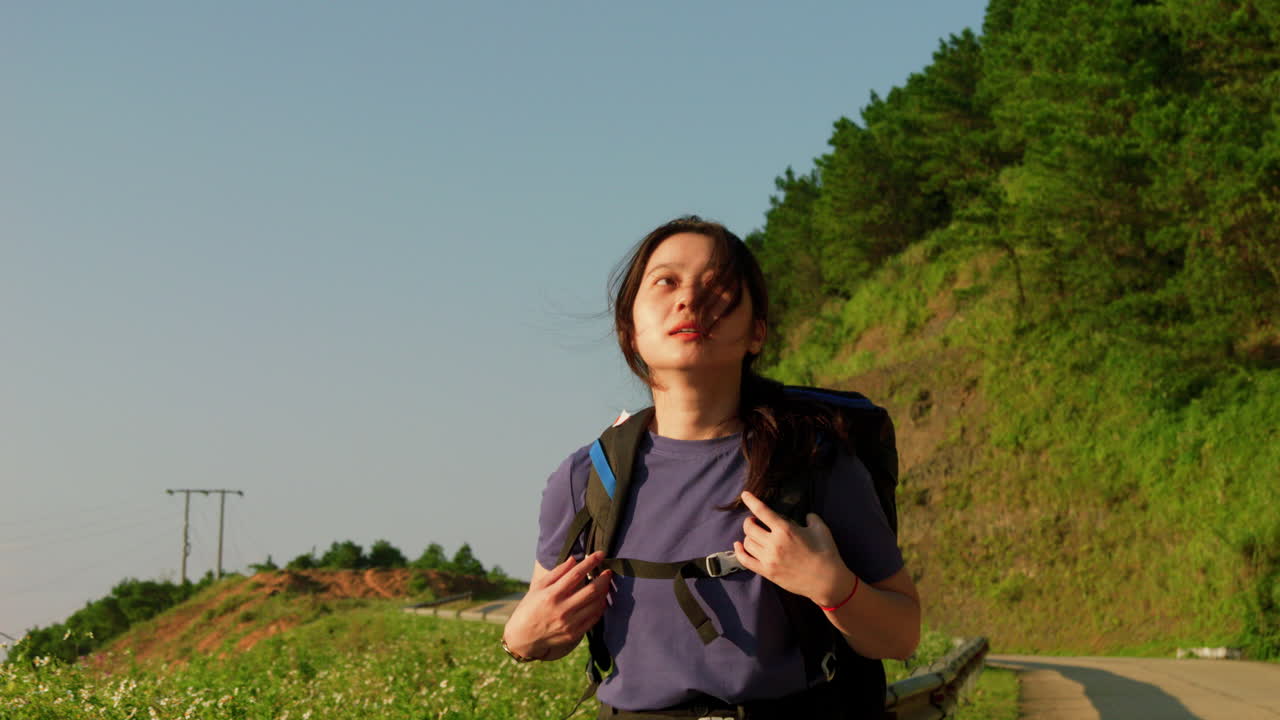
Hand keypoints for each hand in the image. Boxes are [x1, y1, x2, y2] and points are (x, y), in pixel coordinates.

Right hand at [502, 552, 611, 659]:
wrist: (523, 638)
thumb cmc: (529, 608)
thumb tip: (574, 559)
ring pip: (596, 605)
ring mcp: (569, 623)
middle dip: (603, 578)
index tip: (600, 554)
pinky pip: (594, 618)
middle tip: (608, 571)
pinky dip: (600, 607)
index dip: (591, 562)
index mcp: (551, 595)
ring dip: (604, 592)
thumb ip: (557, 573)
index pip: (576, 574)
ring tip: (606, 584)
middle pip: (591, 590)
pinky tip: (601, 600)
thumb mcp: (538, 587)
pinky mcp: (574, 634)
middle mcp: (562, 610)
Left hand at [733, 490, 854, 606]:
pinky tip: (738, 546)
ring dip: (748, 536)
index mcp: (785, 529)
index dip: (751, 501)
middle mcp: (773, 543)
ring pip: (746, 543)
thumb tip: (806, 515)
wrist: (827, 581)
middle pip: (749, 528)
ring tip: (755, 535)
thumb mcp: (821, 529)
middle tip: (755, 521)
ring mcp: (768, 559)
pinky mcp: (767, 572)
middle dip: (749, 521)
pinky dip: (739, 552)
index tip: (745, 495)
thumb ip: (811, 518)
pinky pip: (745, 560)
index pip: (762, 511)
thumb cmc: (826, 553)